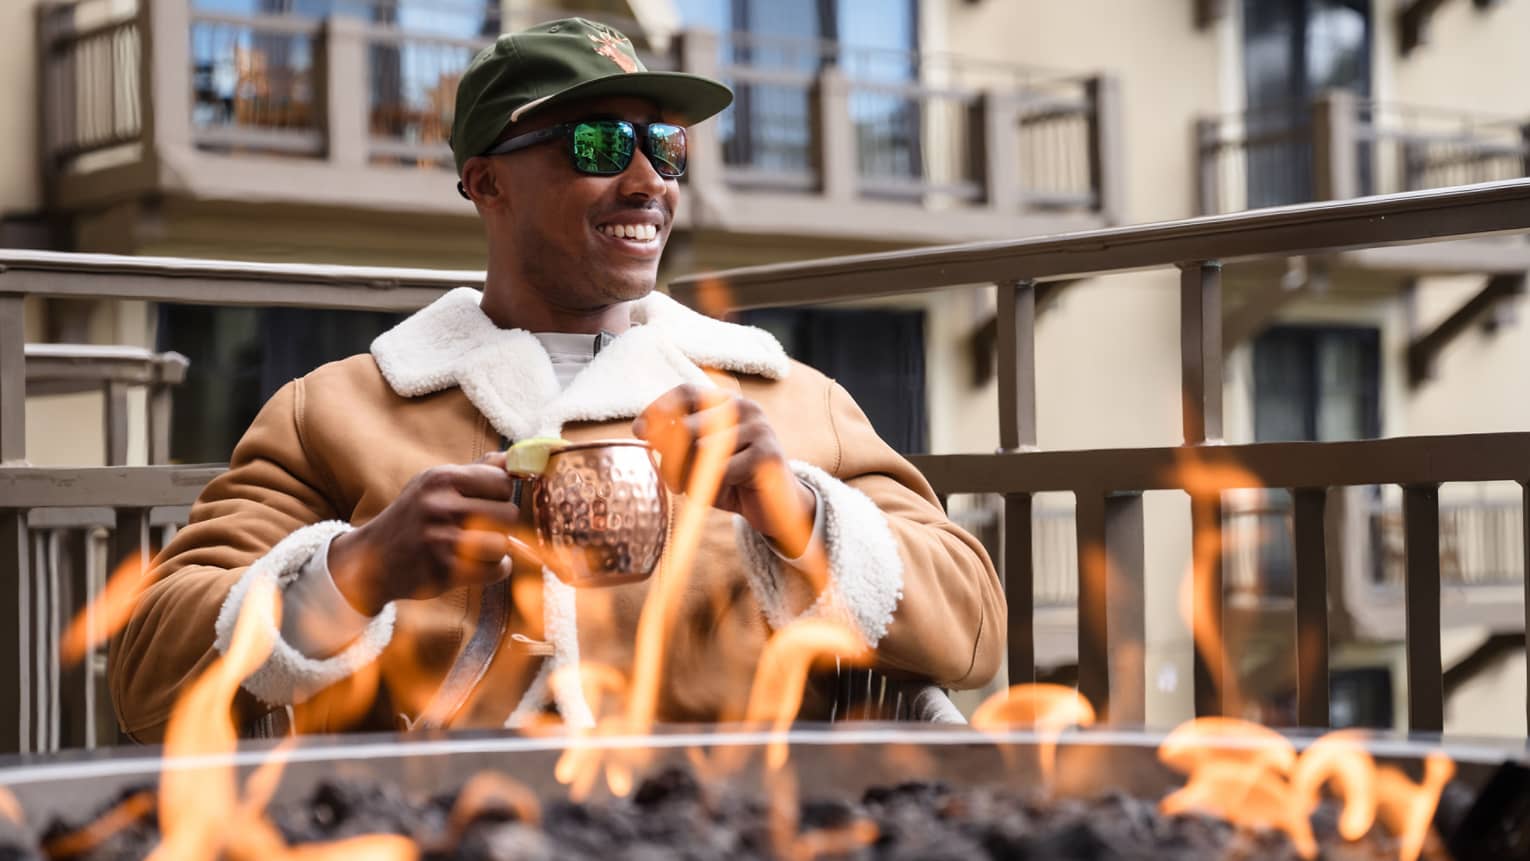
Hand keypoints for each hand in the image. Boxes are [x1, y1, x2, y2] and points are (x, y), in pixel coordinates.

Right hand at [327, 452, 528, 615]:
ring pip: (504, 544)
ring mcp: (442, 541)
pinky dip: (493, 569)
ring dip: (496, 549)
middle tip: (479, 527)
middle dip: (500, 523)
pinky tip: (474, 564)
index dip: (500, 494)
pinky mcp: (445, 572)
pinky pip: (497, 569)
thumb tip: (517, 457)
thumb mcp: (435, 483)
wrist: (372, 558)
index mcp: (441, 479)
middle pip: (509, 514)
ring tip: (476, 546)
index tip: (485, 501)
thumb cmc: (413, 516)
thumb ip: (478, 470)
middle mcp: (441, 506)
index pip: (502, 482)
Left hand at [632, 383, 815, 556]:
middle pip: (687, 426)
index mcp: (726, 402)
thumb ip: (674, 443)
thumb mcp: (697, 460)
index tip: (638, 431)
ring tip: (694, 488)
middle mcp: (744, 407)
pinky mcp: (767, 453)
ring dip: (688, 476)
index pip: (686, 392)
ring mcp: (759, 428)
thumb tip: (641, 429)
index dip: (658, 409)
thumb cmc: (731, 481)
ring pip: (701, 449)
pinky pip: (722, 470)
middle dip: (670, 457)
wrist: (777, 508)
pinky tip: (725, 491)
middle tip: (673, 480)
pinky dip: (713, 486)